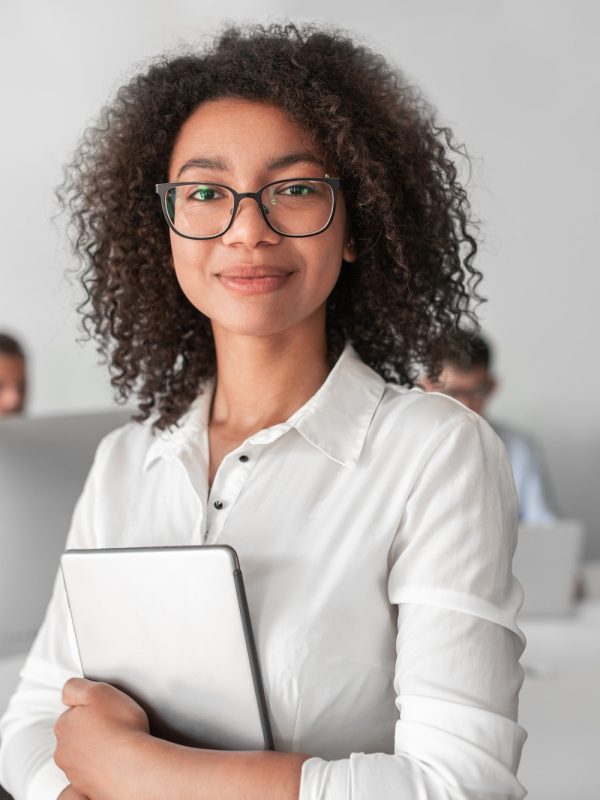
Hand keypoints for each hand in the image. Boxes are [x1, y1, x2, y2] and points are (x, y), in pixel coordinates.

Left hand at [54, 678, 149, 799]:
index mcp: (64, 726)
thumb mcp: (98, 690)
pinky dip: (105, 768)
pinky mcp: (88, 788)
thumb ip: (75, 687)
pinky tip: (119, 761)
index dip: (91, 709)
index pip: (73, 713)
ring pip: (85, 756)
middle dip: (91, 731)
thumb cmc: (120, 727)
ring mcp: (75, 773)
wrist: (134, 767)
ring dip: (98, 750)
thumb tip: (67, 693)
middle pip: (76, 735)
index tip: (105, 710)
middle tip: (113, 726)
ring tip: (119, 744)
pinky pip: (95, 774)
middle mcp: (64, 752)